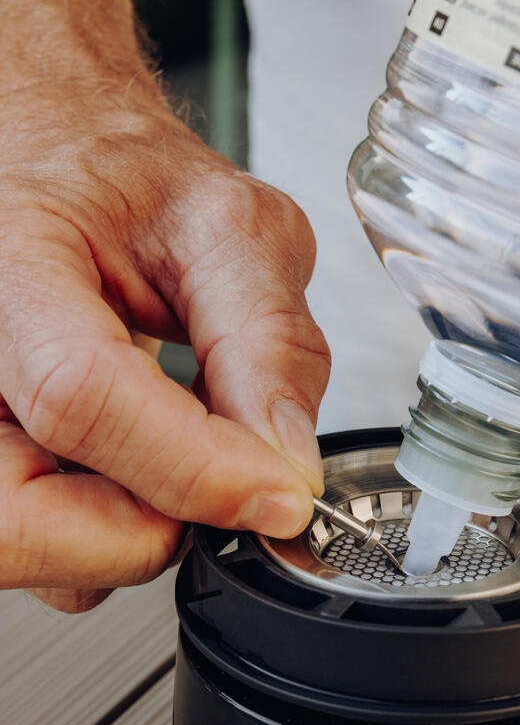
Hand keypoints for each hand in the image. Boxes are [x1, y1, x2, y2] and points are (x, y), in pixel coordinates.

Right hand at [0, 78, 330, 611]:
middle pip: (20, 519)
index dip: (192, 466)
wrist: (69, 176)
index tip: (278, 495)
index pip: (77, 396)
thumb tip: (288, 467)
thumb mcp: (229, 232)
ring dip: (129, 532)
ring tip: (177, 446)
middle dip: (146, 532)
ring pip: (30, 547)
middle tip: (227, 488)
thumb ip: (269, 343)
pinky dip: (108, 532)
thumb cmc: (126, 188)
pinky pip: (41, 548)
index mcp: (10, 265)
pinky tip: (141, 462)